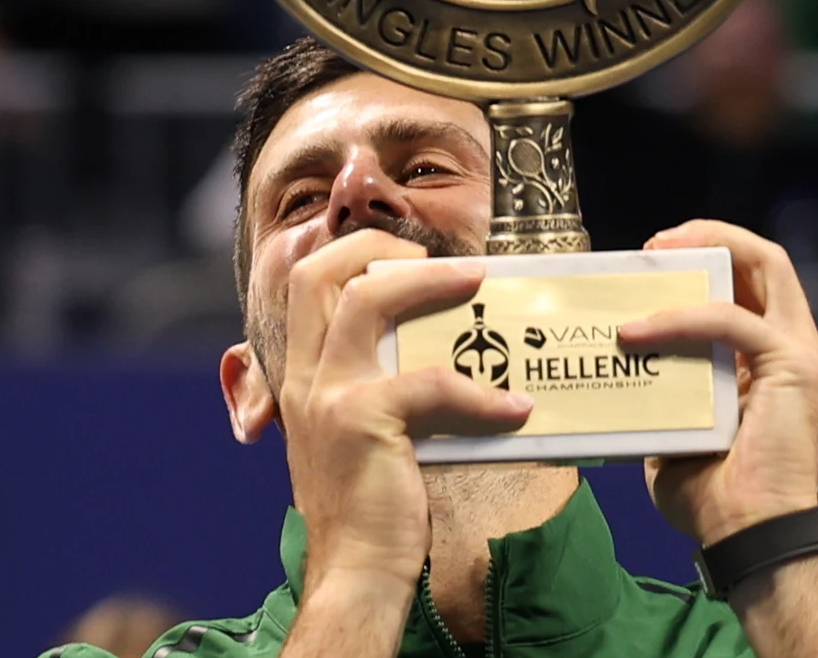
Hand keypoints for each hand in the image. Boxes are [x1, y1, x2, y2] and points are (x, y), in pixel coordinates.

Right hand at [280, 231, 532, 591]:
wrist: (355, 571)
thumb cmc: (367, 509)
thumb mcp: (353, 436)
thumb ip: (372, 391)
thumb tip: (435, 355)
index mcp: (301, 378)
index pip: (306, 288)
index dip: (350, 256)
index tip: (401, 255)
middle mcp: (305, 378)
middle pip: (318, 274)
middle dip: (376, 247)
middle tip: (436, 258)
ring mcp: (328, 396)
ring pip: (367, 301)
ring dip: (429, 283)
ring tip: (477, 285)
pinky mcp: (362, 421)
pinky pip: (432, 384)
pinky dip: (481, 394)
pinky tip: (515, 409)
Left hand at [620, 220, 817, 545]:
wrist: (747, 538)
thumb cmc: (714, 497)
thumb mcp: (676, 428)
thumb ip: (663, 391)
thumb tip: (620, 367)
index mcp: (768, 360)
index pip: (749, 284)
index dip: (707, 259)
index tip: (654, 259)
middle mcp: (792, 347)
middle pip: (764, 261)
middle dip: (710, 239)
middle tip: (655, 247)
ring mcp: (800, 352)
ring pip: (765, 267)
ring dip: (706, 253)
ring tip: (655, 255)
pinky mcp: (794, 365)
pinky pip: (732, 321)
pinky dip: (682, 319)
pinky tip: (639, 331)